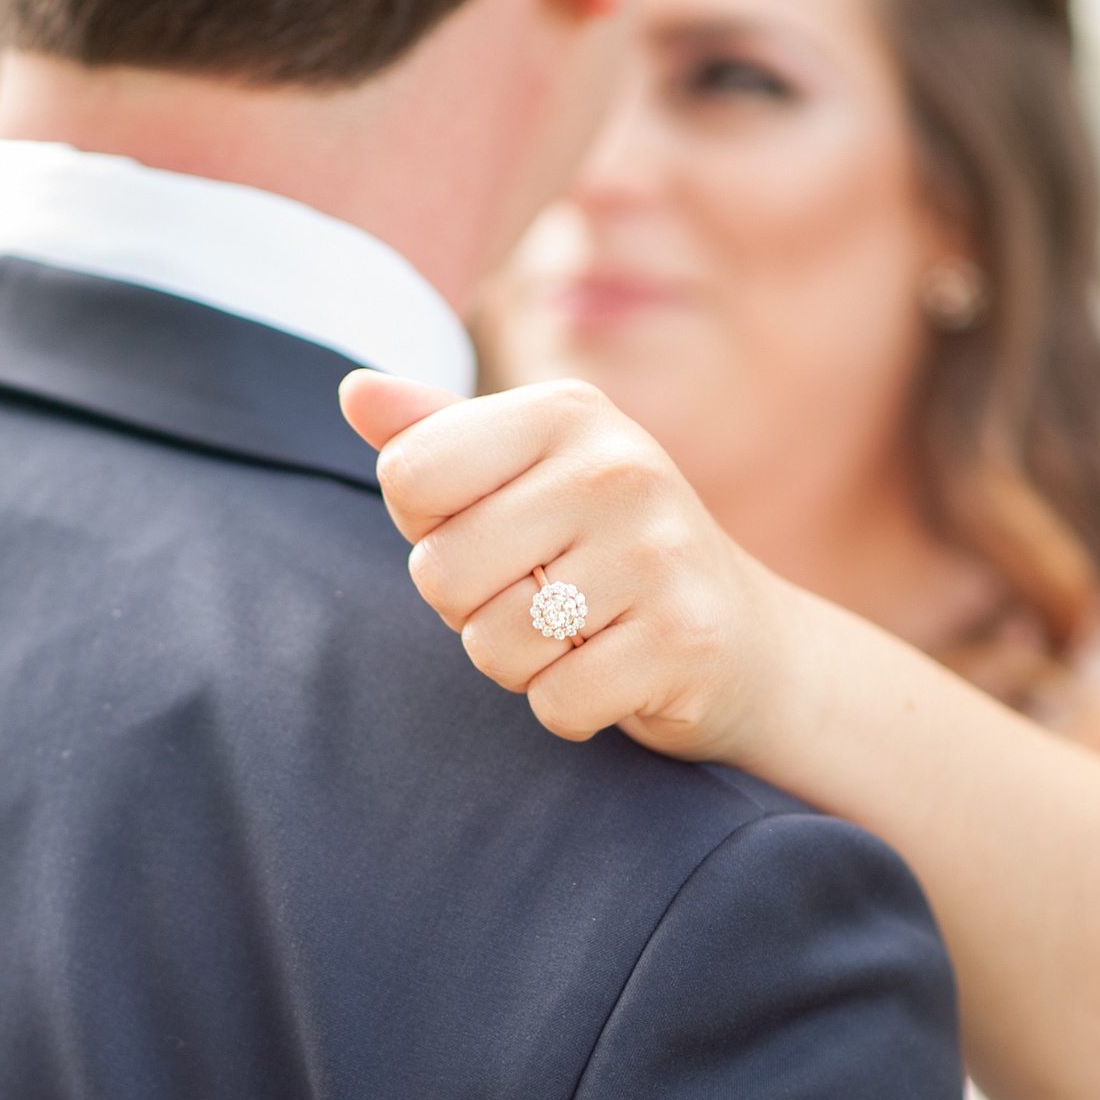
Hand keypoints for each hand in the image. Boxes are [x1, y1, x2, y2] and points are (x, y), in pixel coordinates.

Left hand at [339, 370, 790, 765]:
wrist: (745, 642)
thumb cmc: (606, 552)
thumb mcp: (528, 475)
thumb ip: (438, 435)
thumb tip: (353, 392)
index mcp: (567, 412)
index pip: (410, 477)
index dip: (431, 530)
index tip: (495, 534)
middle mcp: (619, 468)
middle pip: (442, 571)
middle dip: (471, 609)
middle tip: (539, 599)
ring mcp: (658, 553)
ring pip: (493, 646)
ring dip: (520, 665)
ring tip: (578, 636)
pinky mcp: (683, 639)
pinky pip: (554, 703)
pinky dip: (569, 708)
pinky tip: (613, 674)